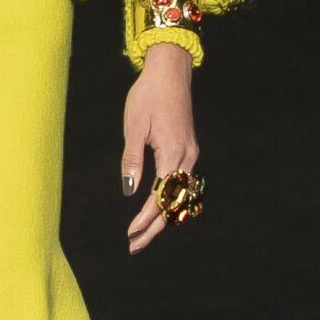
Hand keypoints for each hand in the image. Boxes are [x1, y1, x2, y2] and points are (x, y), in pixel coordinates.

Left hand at [122, 43, 197, 255]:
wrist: (170, 72)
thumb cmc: (148, 95)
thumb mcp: (134, 127)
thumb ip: (132, 160)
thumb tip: (131, 191)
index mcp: (173, 152)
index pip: (161, 197)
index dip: (146, 219)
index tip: (130, 235)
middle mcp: (187, 157)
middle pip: (174, 203)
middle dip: (155, 227)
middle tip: (134, 247)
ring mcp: (190, 153)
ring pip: (179, 195)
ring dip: (162, 216)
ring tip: (142, 235)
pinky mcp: (187, 149)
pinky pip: (181, 183)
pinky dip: (169, 200)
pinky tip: (156, 210)